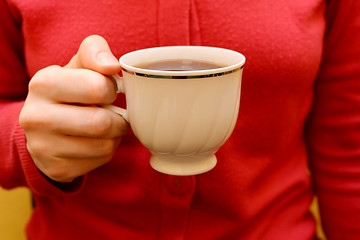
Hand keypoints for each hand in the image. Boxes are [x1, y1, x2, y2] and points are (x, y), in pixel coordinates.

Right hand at [19, 35, 128, 182]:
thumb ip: (95, 52)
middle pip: (102, 123)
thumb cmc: (69, 91)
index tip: (108, 90)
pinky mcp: (57, 168)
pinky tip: (95, 142)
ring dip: (115, 136)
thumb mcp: (78, 65)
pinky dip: (106, 151)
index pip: (98, 87)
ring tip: (106, 127)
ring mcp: (43, 147)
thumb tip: (112, 66)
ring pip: (105, 146)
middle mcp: (37, 117)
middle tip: (116, 114)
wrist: (44, 127)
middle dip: (119, 119)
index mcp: (43, 84)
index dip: (112, 89)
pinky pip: (100, 161)